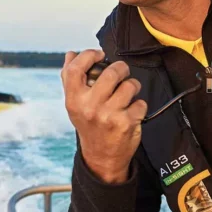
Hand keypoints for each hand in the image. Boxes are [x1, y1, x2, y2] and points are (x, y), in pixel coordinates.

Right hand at [61, 50, 147, 183]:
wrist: (101, 156)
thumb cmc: (89, 124)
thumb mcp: (75, 104)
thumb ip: (70, 79)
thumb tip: (70, 54)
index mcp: (73, 100)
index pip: (75, 68)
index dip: (88, 55)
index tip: (99, 54)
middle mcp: (89, 108)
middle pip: (111, 73)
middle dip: (121, 69)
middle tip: (122, 72)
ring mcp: (108, 116)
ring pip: (130, 86)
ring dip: (133, 86)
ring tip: (127, 93)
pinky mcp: (126, 123)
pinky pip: (140, 103)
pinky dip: (139, 105)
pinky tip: (131, 112)